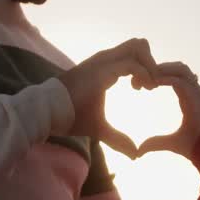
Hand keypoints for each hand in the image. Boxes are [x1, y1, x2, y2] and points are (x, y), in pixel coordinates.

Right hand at [59, 38, 157, 157]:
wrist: (48, 113)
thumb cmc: (70, 116)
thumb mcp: (100, 128)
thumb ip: (117, 138)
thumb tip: (134, 155)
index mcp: (105, 67)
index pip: (133, 54)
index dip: (144, 69)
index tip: (142, 89)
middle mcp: (106, 59)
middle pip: (139, 44)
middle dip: (151, 63)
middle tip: (148, 85)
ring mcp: (104, 61)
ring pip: (138, 46)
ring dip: (149, 66)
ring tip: (147, 86)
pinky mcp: (102, 70)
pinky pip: (132, 64)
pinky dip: (144, 74)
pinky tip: (140, 89)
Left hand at [137, 61, 199, 158]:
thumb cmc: (196, 147)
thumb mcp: (171, 143)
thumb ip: (155, 143)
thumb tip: (140, 151)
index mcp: (189, 97)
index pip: (173, 76)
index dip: (157, 75)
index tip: (141, 85)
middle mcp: (194, 91)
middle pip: (176, 67)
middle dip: (157, 68)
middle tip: (138, 79)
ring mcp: (198, 92)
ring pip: (180, 68)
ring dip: (162, 69)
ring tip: (146, 79)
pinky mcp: (198, 96)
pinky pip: (180, 80)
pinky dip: (166, 78)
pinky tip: (153, 84)